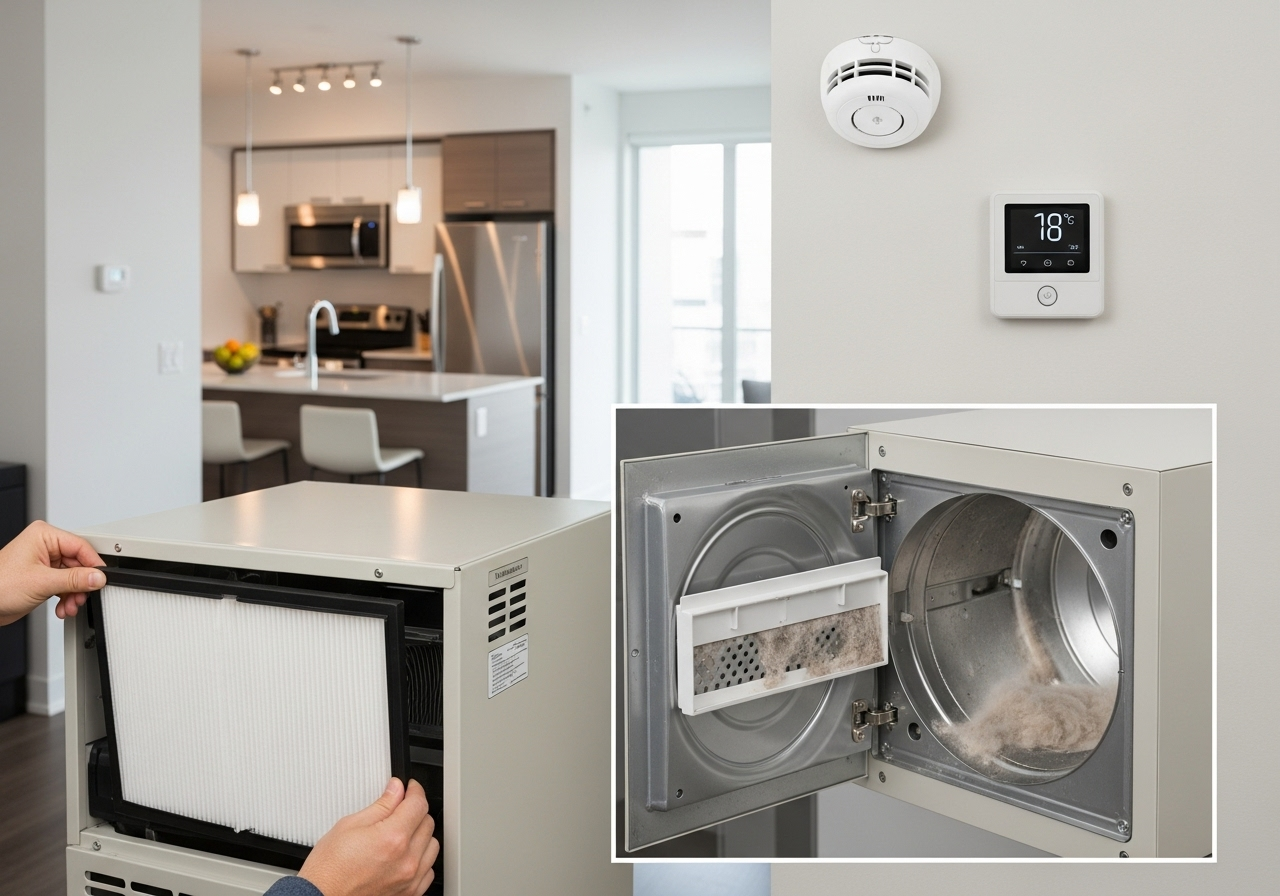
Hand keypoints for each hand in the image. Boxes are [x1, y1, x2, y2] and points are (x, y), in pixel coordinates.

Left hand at [0, 521, 105, 626]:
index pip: (80, 546)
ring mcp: (44, 562)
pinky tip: (62, 607)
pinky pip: (64, 585)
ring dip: (74, 594)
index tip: (101, 579)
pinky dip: (66, 597)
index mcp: (44, 536)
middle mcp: (45, 546)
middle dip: (80, 585)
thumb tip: (98, 577)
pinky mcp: (42, 576)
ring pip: (73, 576)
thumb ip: (75, 579)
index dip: (93, 565)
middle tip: (81, 597)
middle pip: (79, 563)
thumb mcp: (42, 582)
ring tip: (69, 606)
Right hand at [299, 778, 438, 895]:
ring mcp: (410, 879)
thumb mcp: (350, 825)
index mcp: (393, 838)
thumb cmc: (329, 868)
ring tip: (401, 833)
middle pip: (427, 823)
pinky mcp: (409, 893)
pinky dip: (421, 859)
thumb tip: (396, 790)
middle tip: (399, 810)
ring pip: (432, 845)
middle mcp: (406, 860)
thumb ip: (381, 805)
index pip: (418, 804)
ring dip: (420, 835)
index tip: (409, 789)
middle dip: (415, 811)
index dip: (414, 791)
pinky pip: (428, 870)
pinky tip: (404, 855)